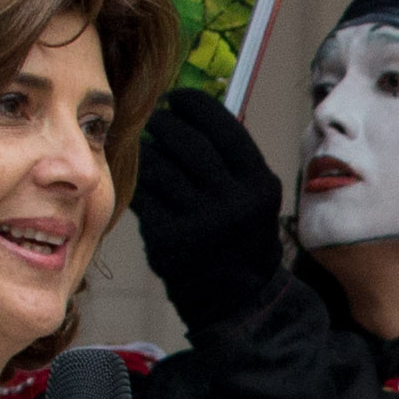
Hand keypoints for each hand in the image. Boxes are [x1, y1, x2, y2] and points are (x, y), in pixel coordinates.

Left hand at [134, 88, 288, 330]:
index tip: (176, 98)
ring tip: (148, 150)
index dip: (192, 104)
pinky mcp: (167, 242)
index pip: (221, 125)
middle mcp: (232, 202)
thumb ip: (232, 158)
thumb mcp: (255, 196)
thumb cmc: (242, 238)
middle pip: (185, 142)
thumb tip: (191, 110)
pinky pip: (143, 197)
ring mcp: (198, 224)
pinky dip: (139, 185)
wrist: (239, 300)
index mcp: (258, 184)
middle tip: (155, 120)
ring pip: (158, 167)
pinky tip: (143, 184)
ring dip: (147, 152)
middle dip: (163, 124)